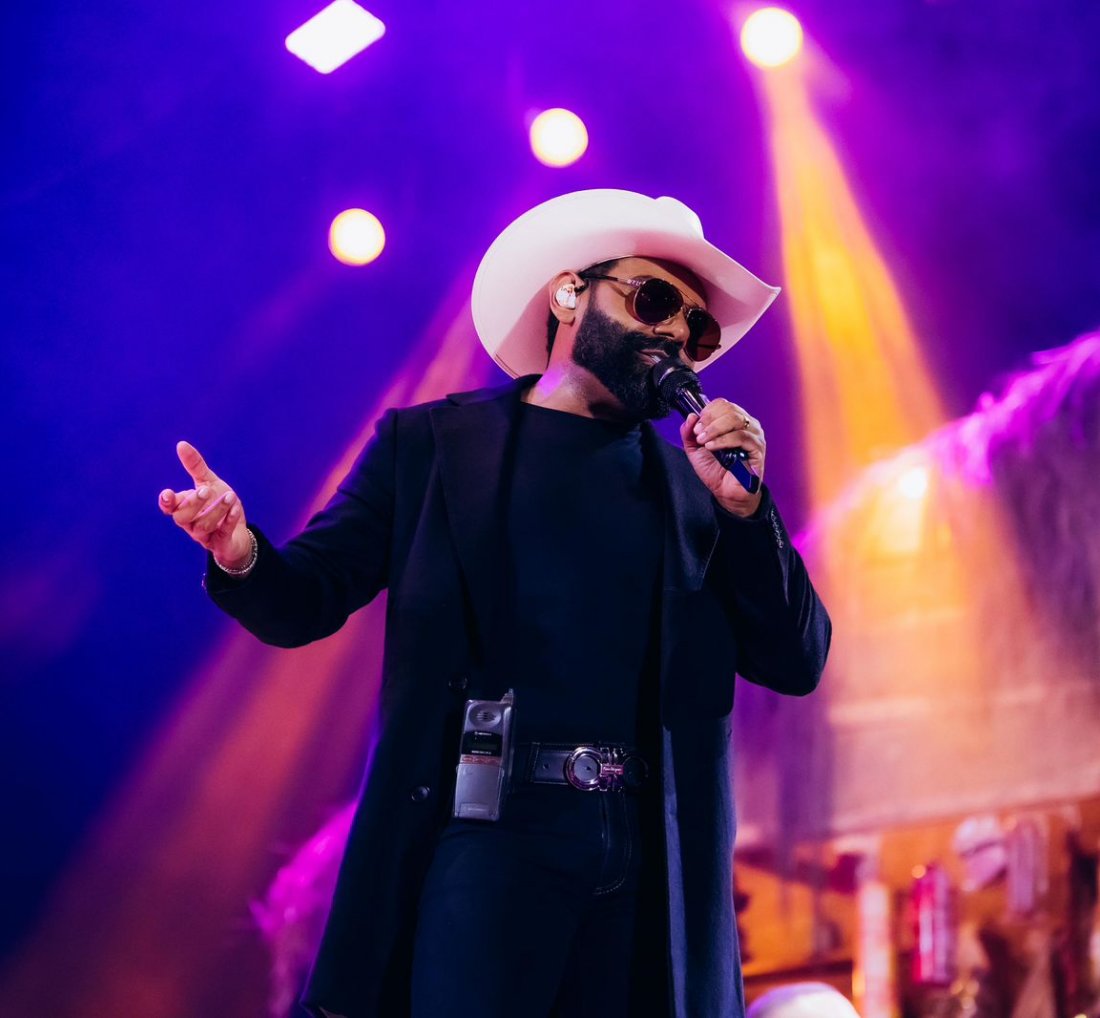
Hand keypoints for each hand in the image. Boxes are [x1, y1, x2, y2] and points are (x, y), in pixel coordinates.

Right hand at [158, 441, 251, 566]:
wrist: (238, 532)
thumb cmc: (218, 505)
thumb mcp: (208, 482)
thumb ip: (195, 466)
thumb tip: (181, 444)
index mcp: (184, 508)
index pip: (169, 507)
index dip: (166, 502)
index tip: (168, 494)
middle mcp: (190, 523)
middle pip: (182, 517)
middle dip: (193, 504)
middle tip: (206, 490)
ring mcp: (205, 535)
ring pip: (203, 526)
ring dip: (217, 510)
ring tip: (230, 496)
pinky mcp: (221, 543)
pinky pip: (222, 534)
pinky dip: (228, 521)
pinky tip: (235, 509)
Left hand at [680, 400, 765, 516]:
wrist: (725, 491)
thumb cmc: (715, 470)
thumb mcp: (695, 449)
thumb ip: (689, 433)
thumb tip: (691, 416)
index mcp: (733, 421)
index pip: (722, 404)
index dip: (707, 412)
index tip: (696, 426)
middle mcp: (746, 424)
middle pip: (729, 409)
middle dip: (709, 420)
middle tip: (698, 433)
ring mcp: (754, 435)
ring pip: (735, 420)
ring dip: (714, 429)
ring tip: (704, 441)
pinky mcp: (758, 448)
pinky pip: (741, 437)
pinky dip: (723, 440)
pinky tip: (712, 447)